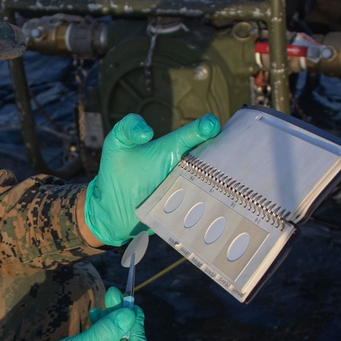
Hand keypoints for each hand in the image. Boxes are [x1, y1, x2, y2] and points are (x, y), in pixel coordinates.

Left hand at [84, 113, 220, 245]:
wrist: (111, 209)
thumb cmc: (116, 172)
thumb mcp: (117, 143)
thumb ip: (128, 127)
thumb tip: (147, 134)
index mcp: (175, 148)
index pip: (197, 134)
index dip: (207, 128)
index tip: (210, 127)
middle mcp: (186, 168)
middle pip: (214, 159)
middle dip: (223, 155)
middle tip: (229, 154)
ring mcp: (187, 191)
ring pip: (212, 185)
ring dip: (217, 183)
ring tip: (223, 181)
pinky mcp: (183, 212)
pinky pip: (201, 210)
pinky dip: (206, 209)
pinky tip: (212, 206)